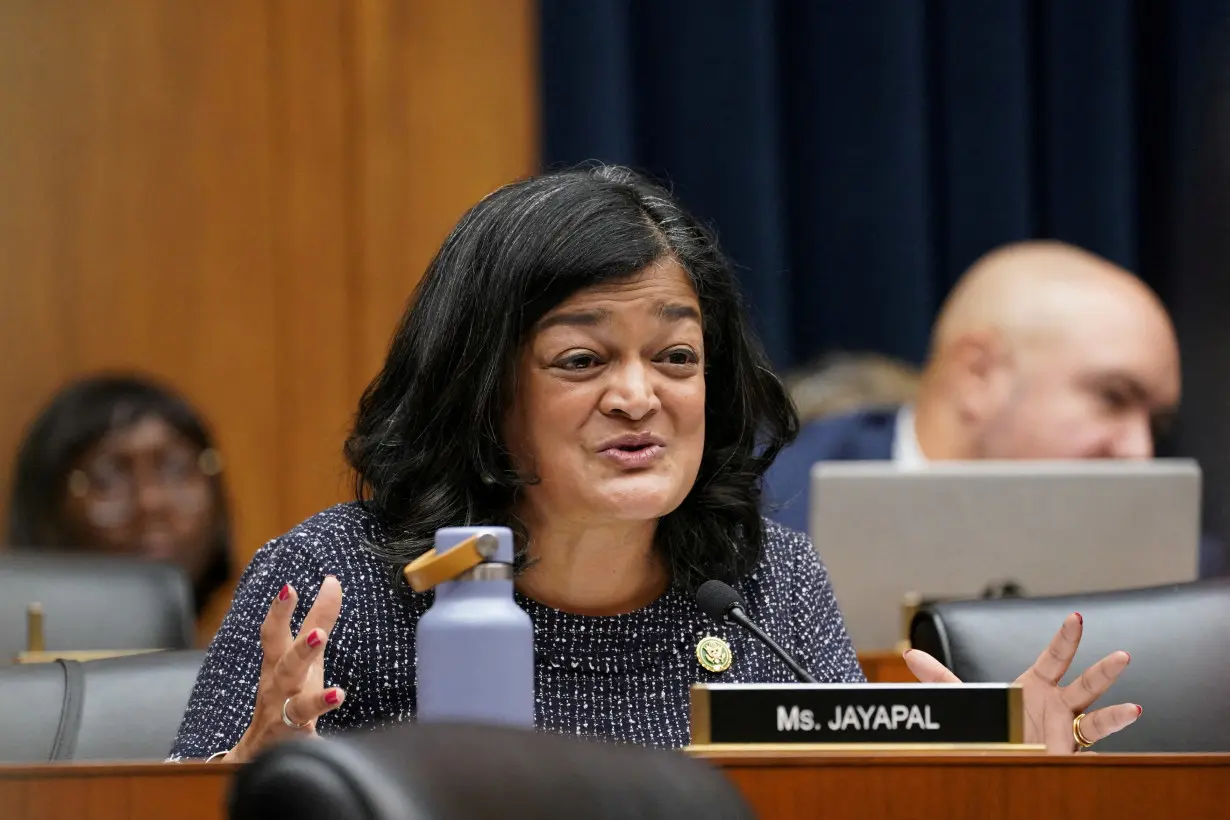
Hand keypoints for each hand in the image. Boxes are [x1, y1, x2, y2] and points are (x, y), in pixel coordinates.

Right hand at [225, 576, 345, 762]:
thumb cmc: (287, 694)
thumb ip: (318, 621)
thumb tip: (334, 583)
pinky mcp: (292, 733)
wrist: (257, 752)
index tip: (290, 587)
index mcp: (277, 664)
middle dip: (297, 644)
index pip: (275, 634)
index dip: (281, 610)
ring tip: (320, 644)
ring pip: (292, 692)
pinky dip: (321, 708)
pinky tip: (338, 695)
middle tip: (315, 631)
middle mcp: (277, 684)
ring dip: (307, 672)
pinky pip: (306, 722)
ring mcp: (282, 709)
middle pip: (282, 660)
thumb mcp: (303, 658)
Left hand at [904, 612, 1140, 753]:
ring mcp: (1065, 728)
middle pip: (1083, 683)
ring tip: (1131, 689)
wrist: (1003, 762)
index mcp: (1035, 687)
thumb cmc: (994, 729)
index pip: (1054, 658)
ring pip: (1094, 712)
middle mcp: (1056, 705)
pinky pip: (1093, 739)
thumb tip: (911, 654)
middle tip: (1123, 655)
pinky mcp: (1066, 750)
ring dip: (1113, 706)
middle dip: (1102, 670)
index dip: (1066, 639)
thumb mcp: (965, 701)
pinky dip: (1110, 730)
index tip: (1078, 617)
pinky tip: (1132, 713)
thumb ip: (941, 678)